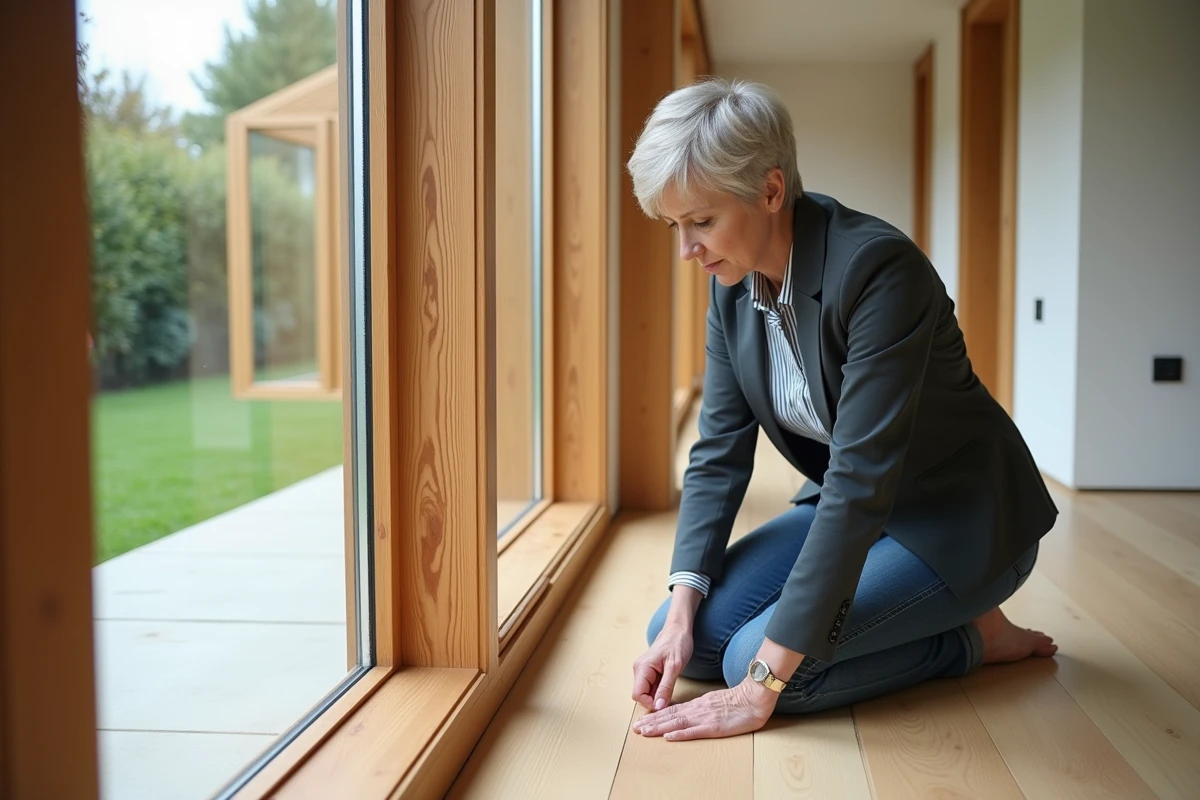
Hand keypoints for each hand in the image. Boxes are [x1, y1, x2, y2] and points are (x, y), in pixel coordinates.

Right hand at [632, 623, 693, 710]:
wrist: (679, 629)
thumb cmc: (677, 643)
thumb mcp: (674, 667)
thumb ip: (665, 688)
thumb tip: (658, 706)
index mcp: (642, 668)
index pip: (638, 695)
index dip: (650, 703)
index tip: (665, 704)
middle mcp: (639, 670)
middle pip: (641, 695)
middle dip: (655, 700)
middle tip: (672, 698)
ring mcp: (644, 671)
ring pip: (647, 692)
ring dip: (658, 696)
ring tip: (673, 690)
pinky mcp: (650, 672)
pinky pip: (652, 687)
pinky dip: (660, 691)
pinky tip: (670, 686)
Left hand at [632, 679, 778, 740]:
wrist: (754, 697)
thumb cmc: (738, 700)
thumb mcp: (714, 700)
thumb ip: (701, 706)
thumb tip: (687, 712)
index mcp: (698, 704)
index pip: (672, 709)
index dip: (656, 715)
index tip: (642, 720)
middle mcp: (697, 709)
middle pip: (670, 715)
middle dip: (651, 722)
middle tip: (636, 728)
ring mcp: (704, 718)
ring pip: (677, 722)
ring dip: (659, 727)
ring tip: (644, 731)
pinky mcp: (714, 726)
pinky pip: (694, 731)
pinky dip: (680, 733)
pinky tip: (669, 736)